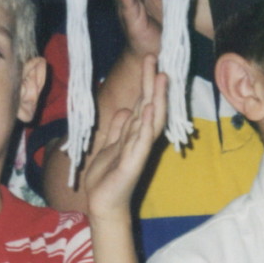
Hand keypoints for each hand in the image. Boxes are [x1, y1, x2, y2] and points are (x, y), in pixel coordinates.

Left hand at [82, 54, 166, 221]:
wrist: (103, 205)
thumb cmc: (107, 179)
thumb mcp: (109, 147)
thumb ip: (118, 129)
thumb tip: (127, 109)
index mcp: (134, 135)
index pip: (143, 105)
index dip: (146, 84)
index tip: (150, 62)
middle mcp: (140, 140)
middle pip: (149, 106)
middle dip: (151, 83)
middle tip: (154, 57)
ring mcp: (138, 151)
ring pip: (150, 120)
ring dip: (156, 98)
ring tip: (160, 77)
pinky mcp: (133, 163)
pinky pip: (142, 140)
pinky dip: (147, 124)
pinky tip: (152, 109)